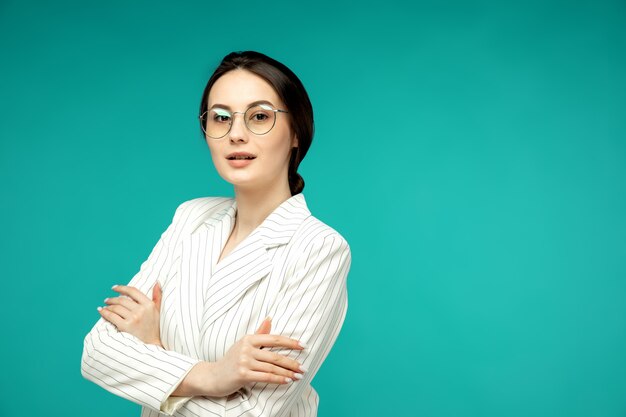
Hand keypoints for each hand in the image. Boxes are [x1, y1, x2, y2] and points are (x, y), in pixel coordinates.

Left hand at [98, 283, 162, 346]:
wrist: (152, 345)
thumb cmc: (155, 327)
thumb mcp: (158, 310)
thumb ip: (158, 296)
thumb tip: (157, 282)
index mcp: (149, 305)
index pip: (133, 291)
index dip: (122, 288)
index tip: (114, 288)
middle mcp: (141, 310)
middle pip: (122, 299)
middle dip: (112, 298)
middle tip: (107, 300)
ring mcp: (133, 318)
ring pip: (116, 308)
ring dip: (108, 306)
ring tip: (105, 306)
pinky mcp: (125, 327)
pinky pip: (112, 316)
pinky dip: (104, 313)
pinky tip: (101, 311)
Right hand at [174, 317, 306, 396]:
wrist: (212, 376)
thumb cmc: (231, 360)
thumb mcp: (244, 344)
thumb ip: (259, 333)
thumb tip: (270, 318)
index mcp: (249, 338)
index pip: (274, 338)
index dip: (290, 342)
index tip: (303, 346)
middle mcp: (246, 348)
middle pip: (275, 355)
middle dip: (292, 362)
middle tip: (304, 367)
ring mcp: (244, 361)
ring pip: (272, 367)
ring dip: (287, 372)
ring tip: (298, 376)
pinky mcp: (243, 374)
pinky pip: (265, 377)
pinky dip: (278, 379)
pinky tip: (287, 381)